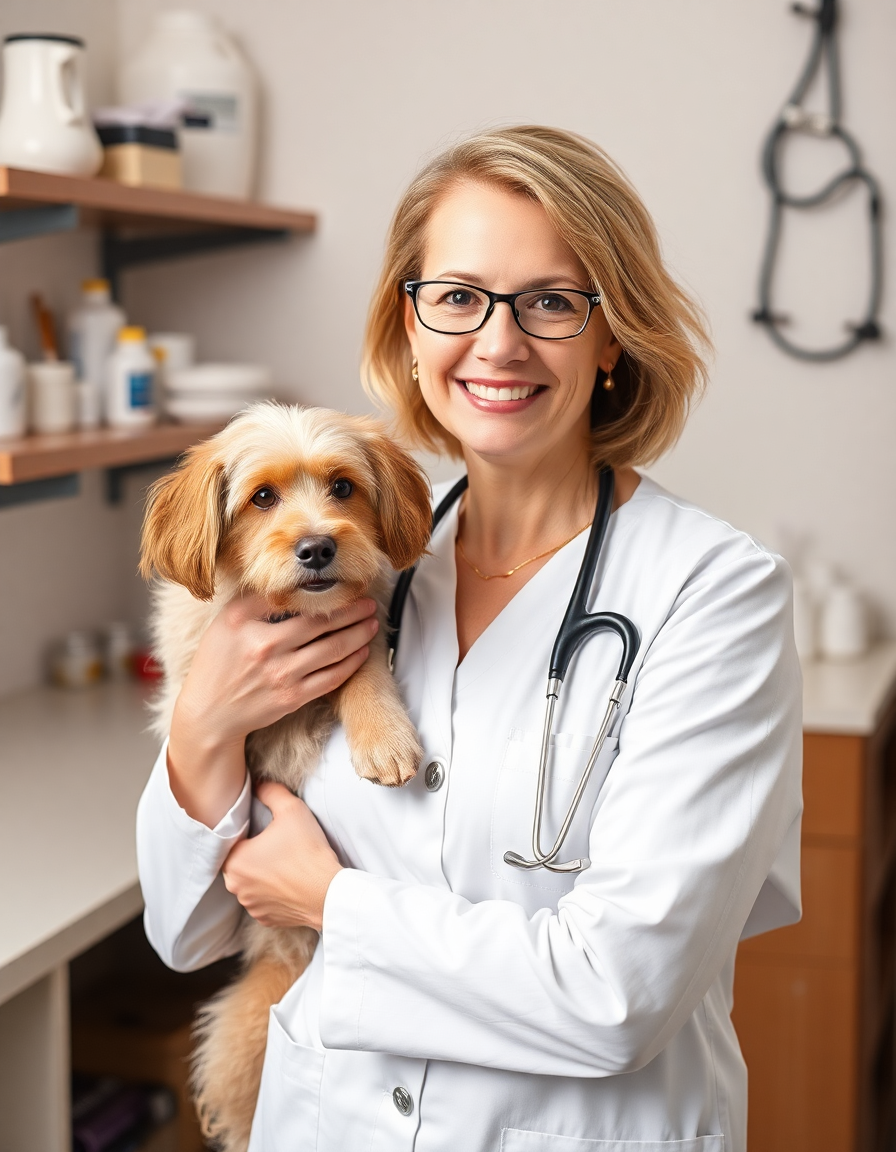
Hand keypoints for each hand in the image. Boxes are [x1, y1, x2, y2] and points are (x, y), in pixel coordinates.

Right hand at [167, 593, 377, 825]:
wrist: (209, 713)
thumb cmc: (219, 663)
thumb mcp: (226, 623)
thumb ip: (256, 601)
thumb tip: (291, 583)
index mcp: (245, 623)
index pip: (291, 599)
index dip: (322, 590)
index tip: (342, 583)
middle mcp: (264, 647)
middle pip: (320, 623)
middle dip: (351, 611)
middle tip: (369, 602)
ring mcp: (281, 675)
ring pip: (333, 649)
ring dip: (358, 634)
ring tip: (372, 623)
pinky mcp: (292, 698)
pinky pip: (331, 677)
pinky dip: (351, 663)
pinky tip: (361, 651)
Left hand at [222, 781, 341, 931]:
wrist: (329, 893)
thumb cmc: (308, 851)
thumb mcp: (291, 809)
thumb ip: (270, 791)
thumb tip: (258, 783)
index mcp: (234, 862)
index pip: (232, 841)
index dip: (247, 831)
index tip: (263, 828)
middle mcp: (236, 888)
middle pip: (239, 862)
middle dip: (254, 852)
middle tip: (276, 843)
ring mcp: (251, 906)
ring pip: (250, 882)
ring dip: (262, 873)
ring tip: (285, 862)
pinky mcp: (265, 919)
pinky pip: (263, 900)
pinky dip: (272, 891)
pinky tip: (289, 881)